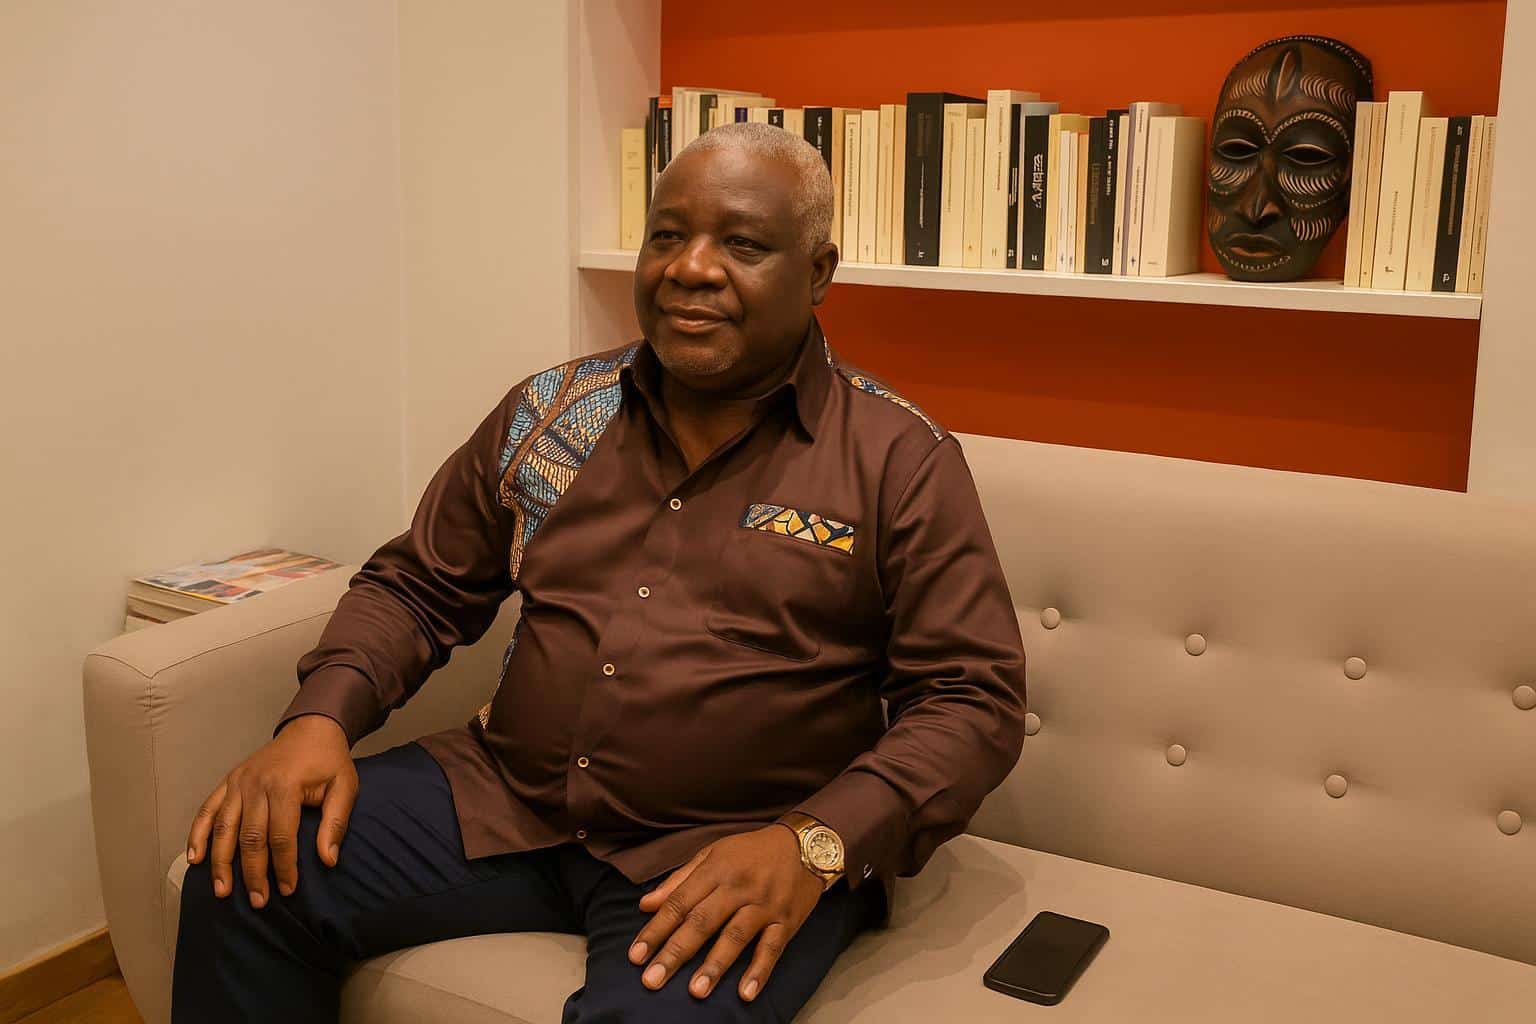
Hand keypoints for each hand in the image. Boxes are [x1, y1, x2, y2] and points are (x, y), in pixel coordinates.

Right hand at [185, 714, 356, 907]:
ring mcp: (238, 782)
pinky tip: (195, 859)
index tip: (288, 890)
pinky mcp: (229, 781)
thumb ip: (336, 823)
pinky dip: (197, 834)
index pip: (281, 836)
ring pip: (224, 828)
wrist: (311, 728)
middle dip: (252, 873)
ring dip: (221, 862)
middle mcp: (255, 784)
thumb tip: (328, 860)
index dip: (284, 866)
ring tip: (222, 891)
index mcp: (285, 785)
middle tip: (258, 901)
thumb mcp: (344, 787)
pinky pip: (207, 810)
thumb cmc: (329, 761)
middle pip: (249, 837)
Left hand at [628, 824, 825, 1001]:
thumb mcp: (713, 853)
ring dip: (715, 964)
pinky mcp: (786, 920)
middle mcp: (738, 887)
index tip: (636, 956)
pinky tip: (746, 993)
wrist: (805, 843)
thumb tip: (646, 904)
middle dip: (676, 952)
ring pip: (735, 936)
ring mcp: (764, 905)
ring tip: (695, 990)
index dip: (656, 929)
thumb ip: (679, 880)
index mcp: (715, 869)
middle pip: (702, 922)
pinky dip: (760, 970)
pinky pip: (772, 948)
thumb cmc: (752, 851)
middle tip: (653, 979)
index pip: (680, 902)